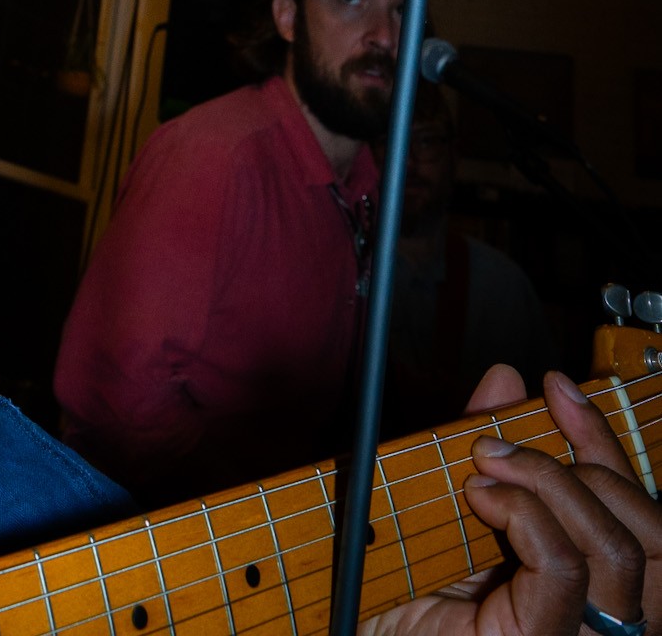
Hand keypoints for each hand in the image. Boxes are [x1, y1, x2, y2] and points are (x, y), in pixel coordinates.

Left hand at [362, 368, 659, 635]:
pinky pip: (564, 566)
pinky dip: (526, 513)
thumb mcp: (450, 500)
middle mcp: (597, 616)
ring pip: (617, 546)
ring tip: (488, 466)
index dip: (607, 441)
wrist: (357, 622)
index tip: (559, 387)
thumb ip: (483, 444)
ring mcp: (576, 634)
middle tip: (506, 440)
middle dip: (589, 458)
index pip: (639, 514)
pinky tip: (481, 498)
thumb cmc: (401, 580)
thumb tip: (506, 380)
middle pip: (647, 531)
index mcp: (586, 581)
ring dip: (552, 481)